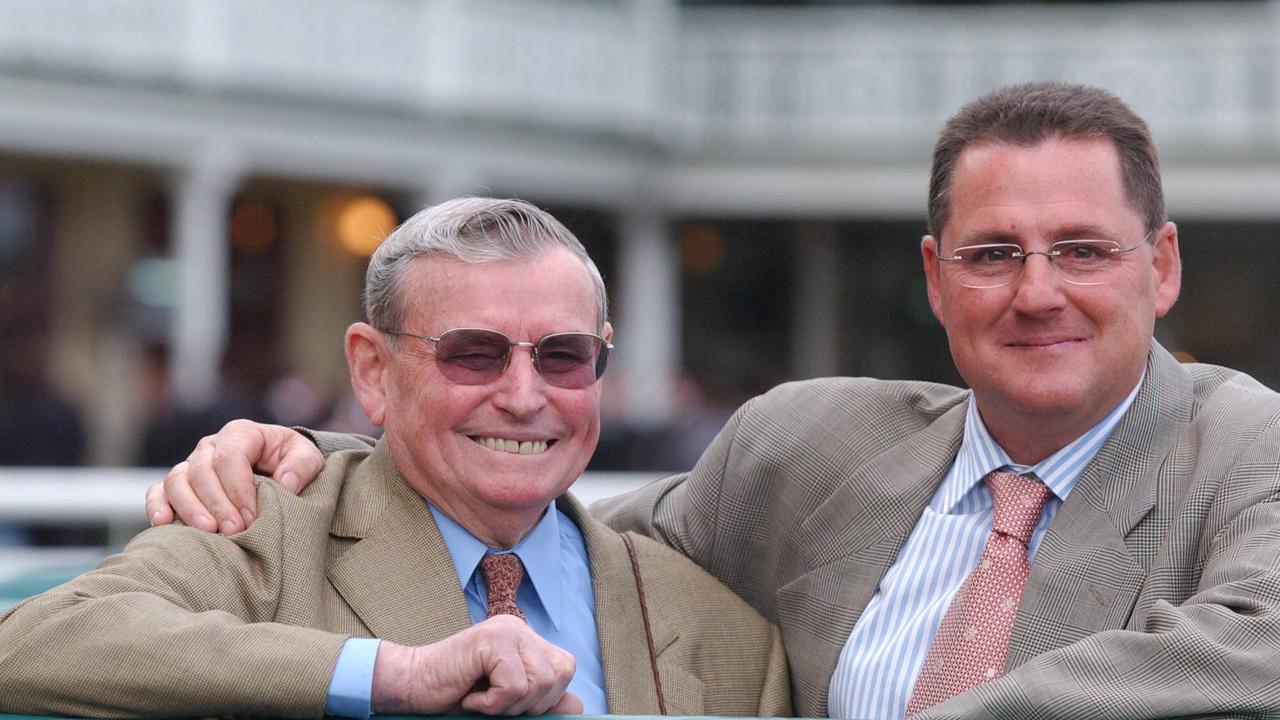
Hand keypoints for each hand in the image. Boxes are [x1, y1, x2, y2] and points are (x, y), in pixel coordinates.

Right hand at [144, 420, 323, 533]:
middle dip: (217, 503)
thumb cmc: (292, 463)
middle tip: (233, 531)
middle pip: (202, 471)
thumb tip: (286, 484)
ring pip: (176, 480)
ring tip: (207, 532)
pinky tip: (164, 525)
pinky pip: (158, 492)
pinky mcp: (178, 486)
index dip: (238, 488)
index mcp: (241, 434)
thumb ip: (301, 467)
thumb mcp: (308, 458)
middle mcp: (211, 446)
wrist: (279, 470)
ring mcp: (191, 465)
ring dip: (189, 507)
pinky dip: (157, 506)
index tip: (251, 516)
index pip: (230, 456)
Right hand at [372, 616, 581, 715]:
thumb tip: (577, 707)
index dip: (547, 698)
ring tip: (482, 700)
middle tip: (494, 704)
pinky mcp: (491, 640)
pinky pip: (514, 685)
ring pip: (539, 682)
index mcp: (525, 641)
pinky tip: (469, 697)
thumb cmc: (455, 697)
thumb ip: (540, 702)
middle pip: (558, 676)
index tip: (512, 706)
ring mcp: (506, 630)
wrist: (410, 688)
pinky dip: (492, 704)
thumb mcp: (506, 704)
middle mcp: (519, 629)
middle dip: (531, 705)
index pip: (564, 668)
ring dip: (509, 706)